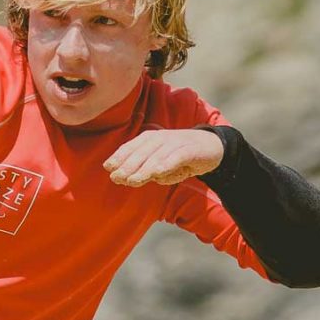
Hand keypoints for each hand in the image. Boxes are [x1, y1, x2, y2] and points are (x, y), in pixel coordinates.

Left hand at [104, 127, 223, 188]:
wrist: (211, 146)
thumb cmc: (179, 155)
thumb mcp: (160, 160)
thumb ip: (144, 168)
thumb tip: (127, 178)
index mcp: (150, 139)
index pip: (131, 147)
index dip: (119, 157)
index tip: (108, 168)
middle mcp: (161, 138)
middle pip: (141, 153)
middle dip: (127, 166)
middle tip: (117, 178)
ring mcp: (176, 143)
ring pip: (156, 157)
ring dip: (143, 169)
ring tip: (132, 180)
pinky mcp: (190, 150)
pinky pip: (176, 158)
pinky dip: (167, 165)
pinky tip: (158, 173)